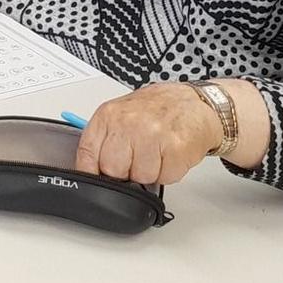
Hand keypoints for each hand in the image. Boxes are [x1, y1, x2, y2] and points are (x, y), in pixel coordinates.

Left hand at [74, 82, 224, 186]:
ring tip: (157, 152)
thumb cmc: (157, 110)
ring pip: (140, 177)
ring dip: (150, 172)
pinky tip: (170, 154)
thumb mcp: (121, 115)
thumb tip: (91, 168)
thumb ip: (104, 139)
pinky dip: (169, 172)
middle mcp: (128, 123)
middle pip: (113, 171)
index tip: (97, 178)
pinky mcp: (176, 148)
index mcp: (108, 115)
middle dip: (126, 171)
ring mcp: (152, 135)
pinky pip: (165, 178)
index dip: (91, 172)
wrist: (195, 103)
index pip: (87, 155)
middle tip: (138, 156)